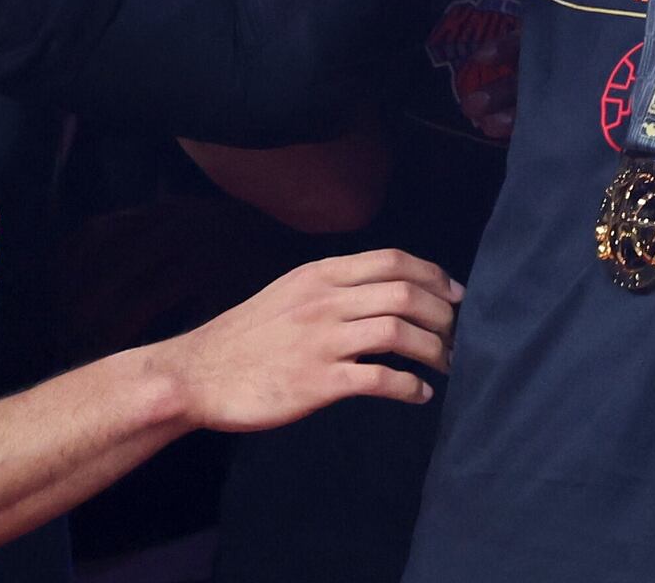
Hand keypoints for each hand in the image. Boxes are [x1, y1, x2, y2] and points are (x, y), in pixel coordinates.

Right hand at [159, 247, 460, 428]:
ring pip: (399, 331)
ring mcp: (322, 341)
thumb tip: (382, 289)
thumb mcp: (288, 292)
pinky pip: (380, 378)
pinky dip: (410, 387)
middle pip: (404, 293)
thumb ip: (331, 286)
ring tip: (445, 364)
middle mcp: (324, 301)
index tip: (455, 295)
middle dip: (442, 314)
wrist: (197, 374)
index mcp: (319, 275)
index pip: (392, 260)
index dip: (433, 275)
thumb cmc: (244, 337)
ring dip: (434, 349)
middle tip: (456, 334)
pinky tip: (420, 395)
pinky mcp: (318, 382)